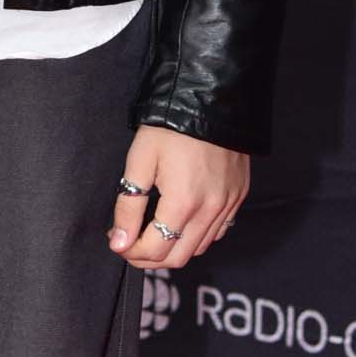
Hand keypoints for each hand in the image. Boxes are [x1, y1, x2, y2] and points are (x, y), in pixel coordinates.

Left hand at [107, 126, 246, 270]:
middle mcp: (210, 210)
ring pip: (199, 248)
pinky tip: (182, 223)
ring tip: (152, 234)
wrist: (210, 99)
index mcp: (183, 203)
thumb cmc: (170, 127)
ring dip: (173, 249)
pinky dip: (197, 237)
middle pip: (177, 257)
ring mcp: (228, 204)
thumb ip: (128, 207)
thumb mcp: (139, 162)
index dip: (130, 252)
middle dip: (149, 257)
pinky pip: (218, 231)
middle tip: (130, 243)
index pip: (155, 249)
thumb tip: (119, 242)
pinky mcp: (238, 196)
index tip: (116, 241)